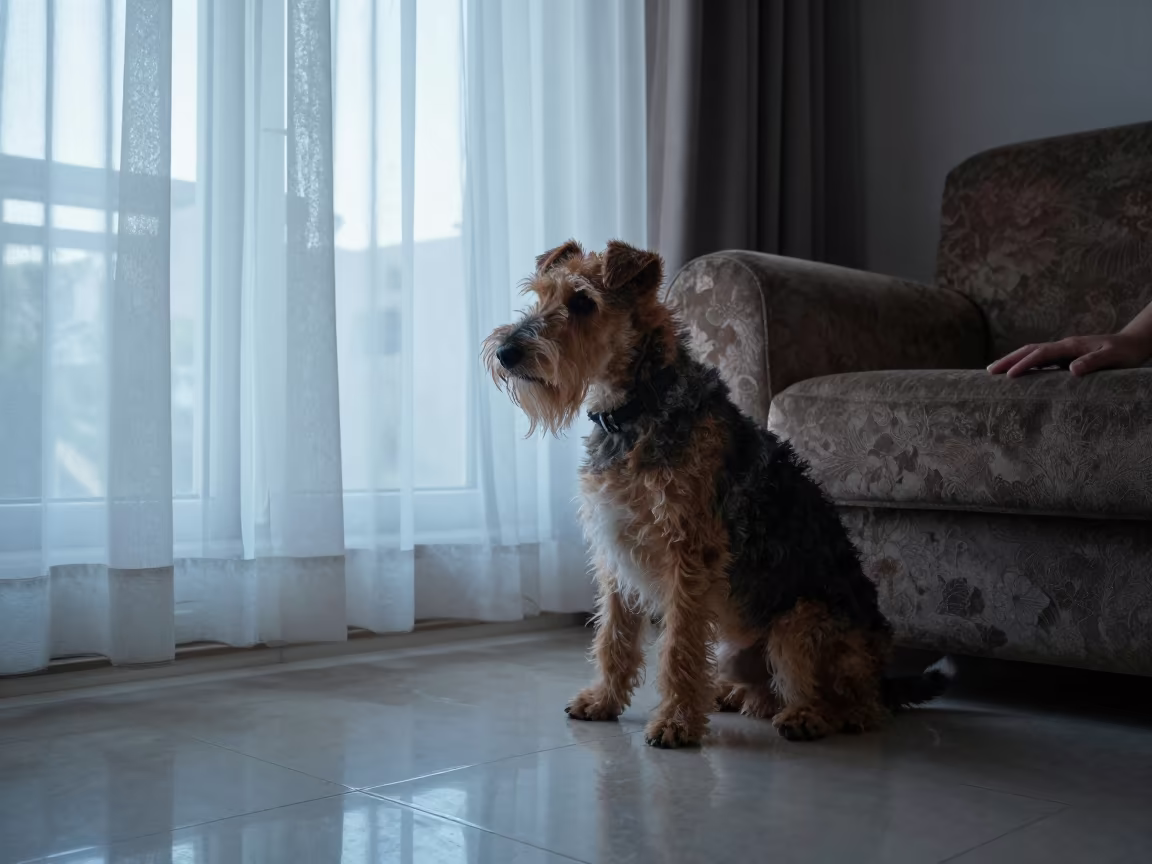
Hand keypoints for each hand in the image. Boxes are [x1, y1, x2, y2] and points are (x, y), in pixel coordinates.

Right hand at [987, 333, 1151, 377]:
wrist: (1133, 343)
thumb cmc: (1124, 352)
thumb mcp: (1112, 358)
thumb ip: (1092, 363)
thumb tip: (1071, 371)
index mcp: (1070, 346)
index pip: (1041, 354)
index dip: (1024, 364)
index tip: (1009, 375)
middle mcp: (1063, 346)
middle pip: (1029, 350)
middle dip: (1008, 359)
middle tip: (989, 371)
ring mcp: (1063, 350)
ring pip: (1032, 353)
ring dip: (1013, 360)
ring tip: (995, 371)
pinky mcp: (1065, 355)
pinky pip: (1039, 358)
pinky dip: (1025, 363)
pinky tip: (1018, 372)